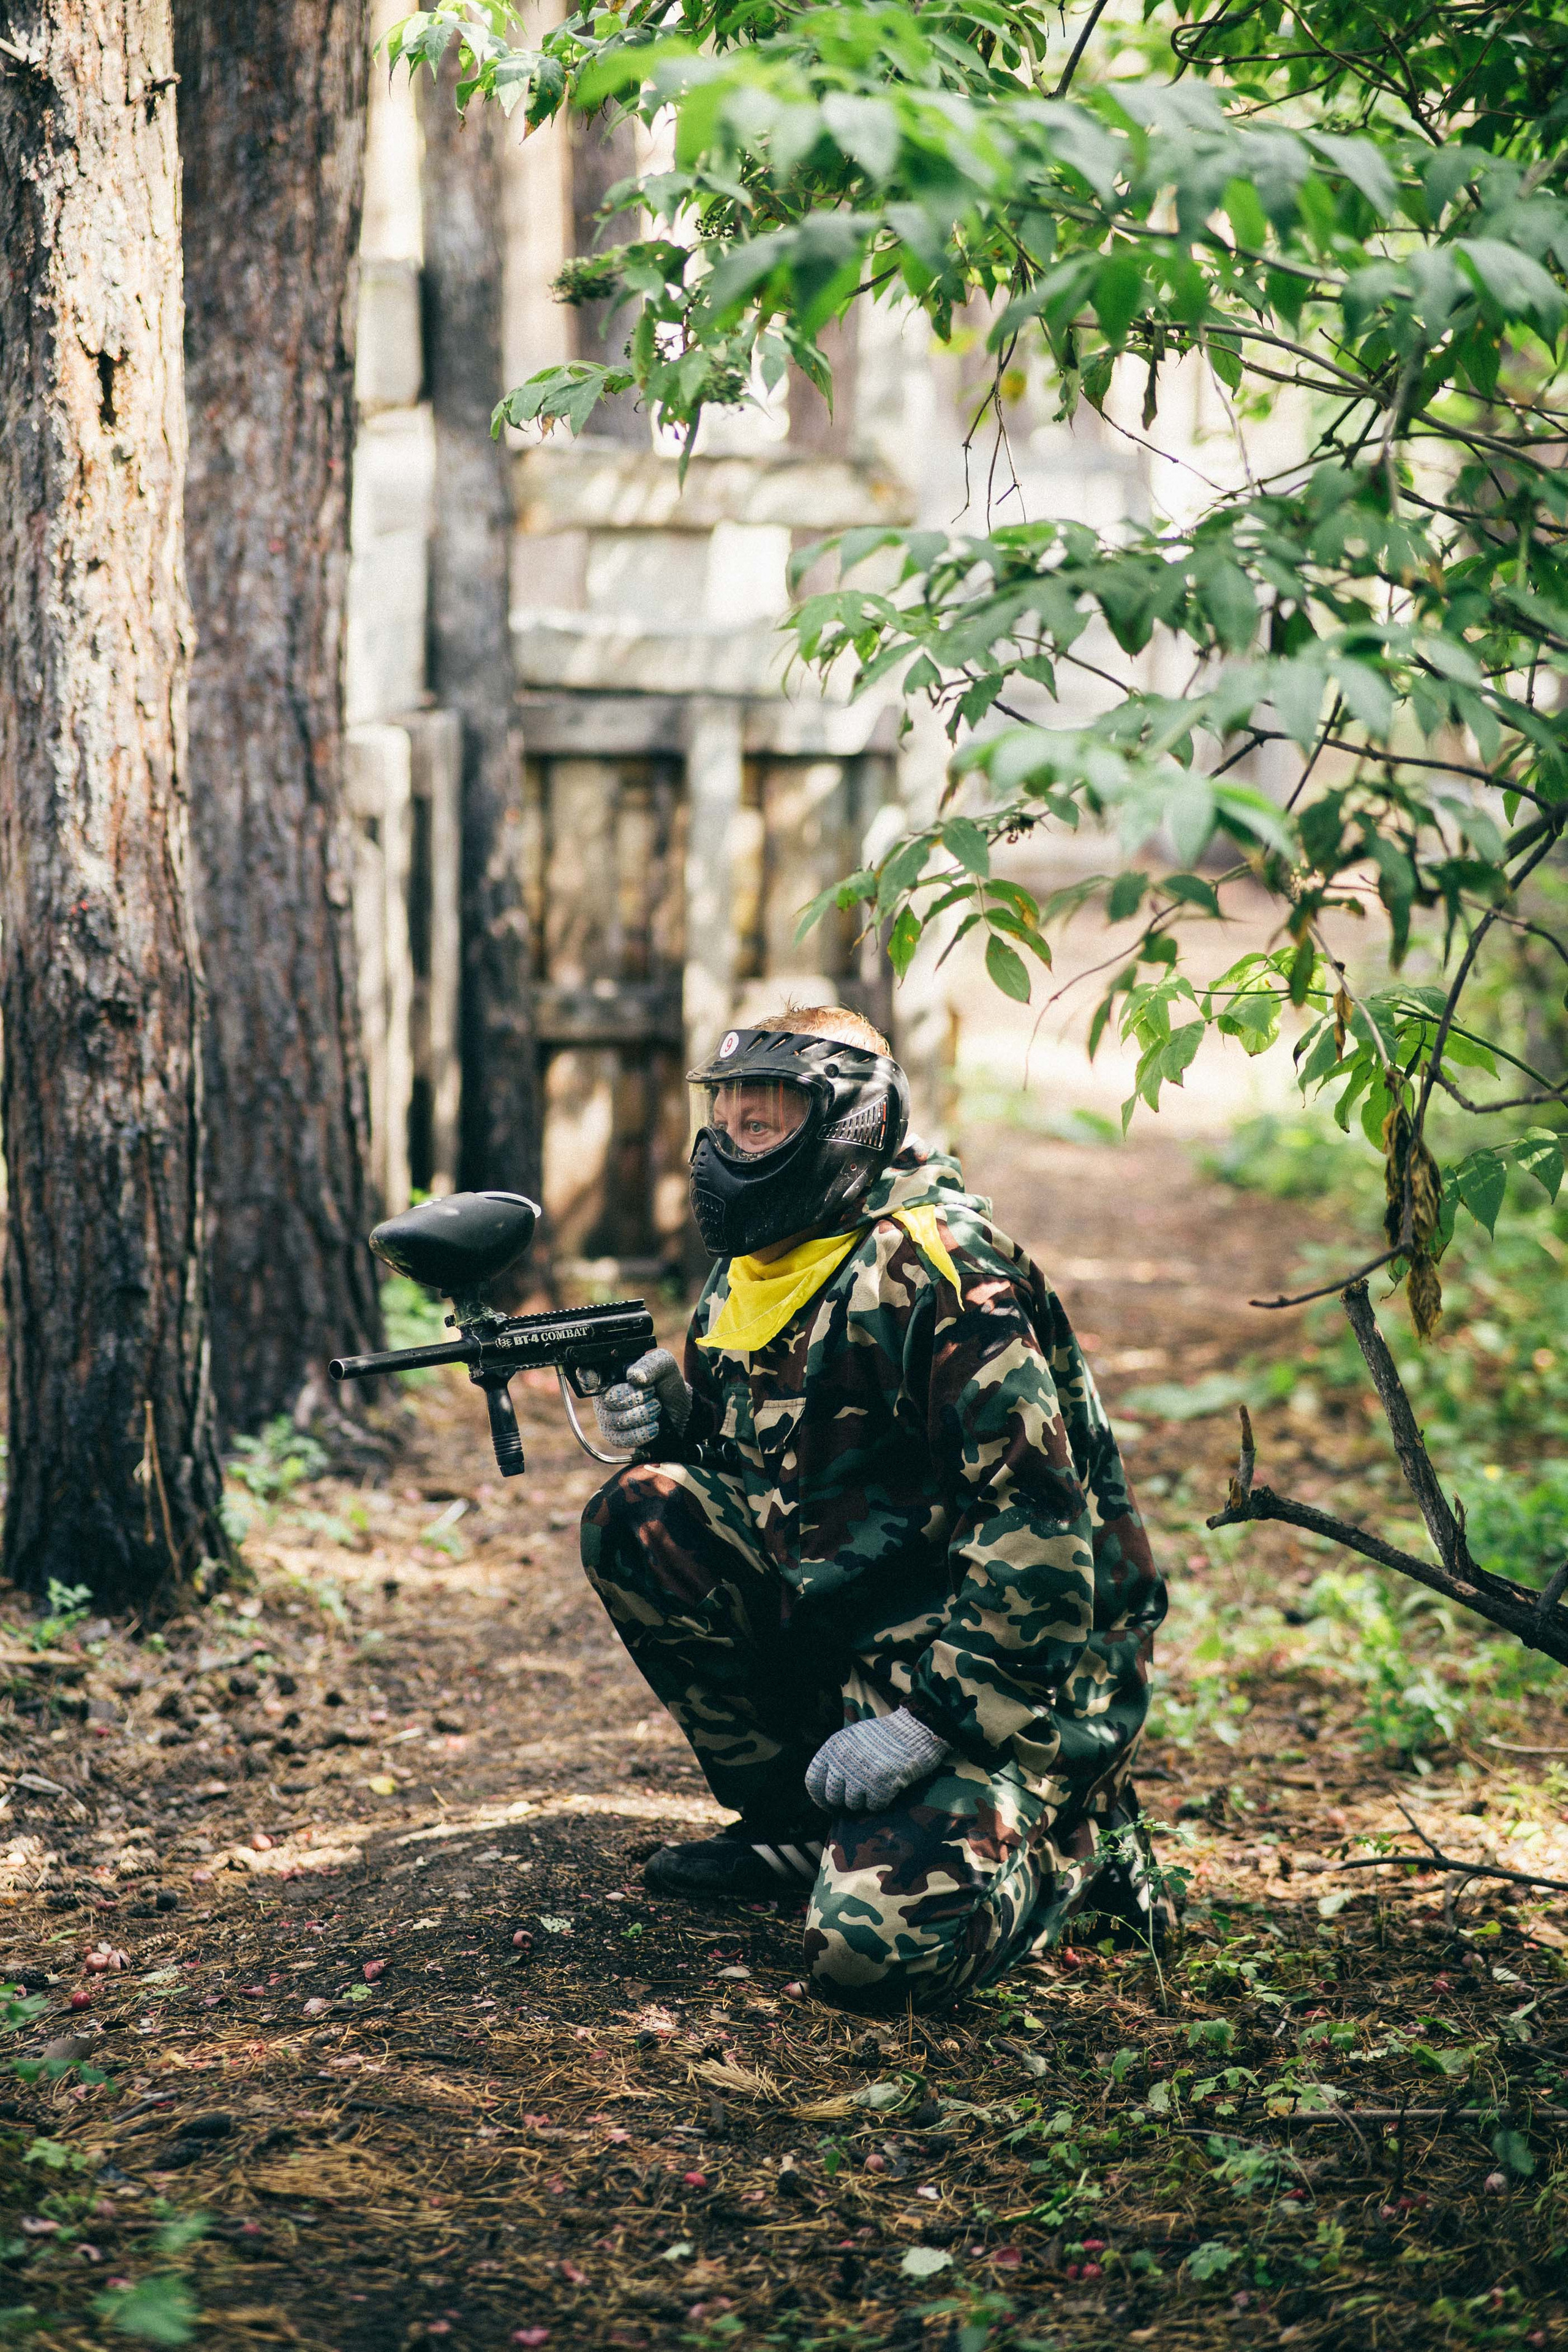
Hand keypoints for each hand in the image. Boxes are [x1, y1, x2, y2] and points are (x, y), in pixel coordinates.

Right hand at [592, 1347, 692, 1454]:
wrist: (679, 1410)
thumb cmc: (666, 1383)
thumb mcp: (664, 1365)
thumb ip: (650, 1363)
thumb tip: (634, 1376)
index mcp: (611, 1373)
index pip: (586, 1372)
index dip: (585, 1376)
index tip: (594, 1380)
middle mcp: (604, 1394)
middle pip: (607, 1400)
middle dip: (634, 1398)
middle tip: (652, 1394)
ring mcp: (607, 1416)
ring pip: (614, 1420)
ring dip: (641, 1415)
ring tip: (656, 1408)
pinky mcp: (615, 1436)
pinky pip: (619, 1439)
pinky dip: (640, 1434)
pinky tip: (653, 1427)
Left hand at [805, 1708, 950, 1814]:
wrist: (914, 1731)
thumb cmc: (884, 1736)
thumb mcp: (852, 1739)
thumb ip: (837, 1759)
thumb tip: (826, 1787)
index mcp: (832, 1747)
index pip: (812, 1780)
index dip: (820, 1796)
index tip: (829, 1804)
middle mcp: (842, 1761)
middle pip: (832, 1797)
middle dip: (844, 1801)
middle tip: (858, 1797)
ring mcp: (860, 1774)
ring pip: (852, 1804)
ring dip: (864, 1801)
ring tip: (876, 1785)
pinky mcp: (879, 1786)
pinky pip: (873, 1806)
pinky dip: (881, 1801)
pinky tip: (889, 1786)